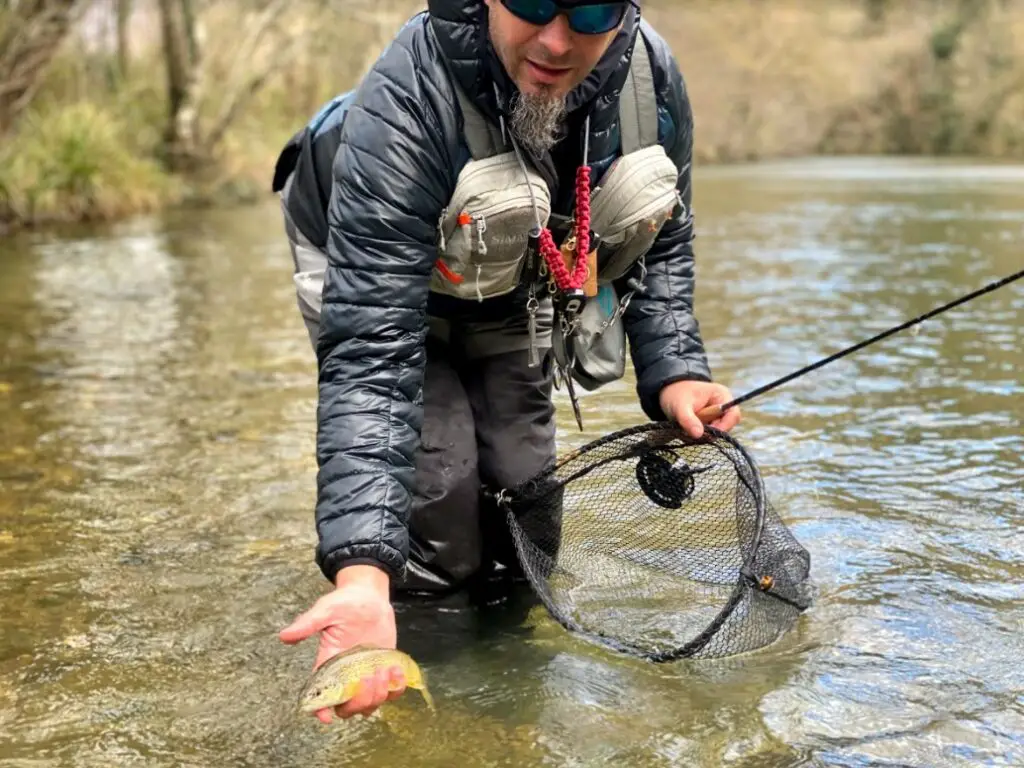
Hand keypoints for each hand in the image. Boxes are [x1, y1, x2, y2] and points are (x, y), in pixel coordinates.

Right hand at [279, 564, 404, 722]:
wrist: (370, 595)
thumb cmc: (345, 602)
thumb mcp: (325, 610)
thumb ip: (308, 624)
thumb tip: (284, 636)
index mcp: (329, 665)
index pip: (322, 695)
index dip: (321, 710)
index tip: (326, 716)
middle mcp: (347, 676)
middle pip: (348, 708)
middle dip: (358, 701)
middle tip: (369, 677)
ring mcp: (367, 675)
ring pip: (370, 705)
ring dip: (378, 696)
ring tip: (385, 670)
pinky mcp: (385, 670)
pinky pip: (391, 692)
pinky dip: (396, 689)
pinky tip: (396, 670)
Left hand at [658, 380, 740, 438]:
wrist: (668, 393)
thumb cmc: (676, 395)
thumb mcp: (680, 406)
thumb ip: (688, 420)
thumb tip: (699, 435)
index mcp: (722, 396)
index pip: (733, 415)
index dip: (723, 427)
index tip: (707, 433)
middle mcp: (722, 407)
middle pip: (725, 427)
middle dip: (707, 431)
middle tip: (689, 428)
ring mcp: (716, 417)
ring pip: (713, 434)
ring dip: (699, 434)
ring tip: (684, 426)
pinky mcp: (708, 424)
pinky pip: (705, 436)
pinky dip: (695, 435)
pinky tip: (685, 428)